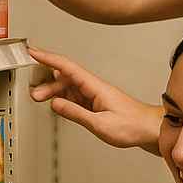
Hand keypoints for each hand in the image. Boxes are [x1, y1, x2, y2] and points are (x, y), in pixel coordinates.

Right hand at [28, 46, 161, 151]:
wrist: (150, 130)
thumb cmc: (133, 126)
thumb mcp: (100, 124)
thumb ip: (76, 113)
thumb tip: (55, 104)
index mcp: (96, 87)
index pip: (68, 67)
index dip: (48, 58)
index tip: (32, 52)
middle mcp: (95, 88)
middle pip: (65, 77)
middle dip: (46, 82)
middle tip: (34, 93)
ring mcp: (96, 95)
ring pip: (69, 87)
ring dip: (53, 91)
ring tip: (40, 99)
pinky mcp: (97, 103)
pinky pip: (75, 96)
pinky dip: (63, 99)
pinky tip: (57, 104)